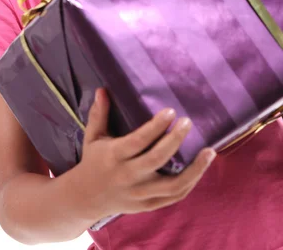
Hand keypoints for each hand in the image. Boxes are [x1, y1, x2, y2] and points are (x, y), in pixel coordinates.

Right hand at [79, 88, 215, 218]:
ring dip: (195, 169)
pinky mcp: (148, 205)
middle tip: (187, 122)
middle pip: (156, 159)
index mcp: (114, 156)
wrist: (86, 198)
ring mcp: (140, 194)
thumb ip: (99, 114)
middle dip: (175, 140)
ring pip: (172, 185)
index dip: (155, 126)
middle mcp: (128, 176)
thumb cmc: (93, 161)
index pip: (138, 141)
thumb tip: (103, 90)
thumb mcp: (92, 136)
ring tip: (209, 151)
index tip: (170, 111)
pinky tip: (201, 169)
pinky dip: (190, 184)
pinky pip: (173, 197)